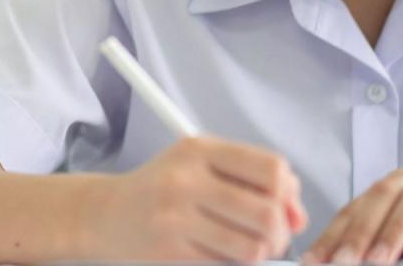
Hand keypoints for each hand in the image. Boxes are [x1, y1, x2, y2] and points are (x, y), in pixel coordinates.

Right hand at [87, 136, 308, 261]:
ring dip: (262, 253)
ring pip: (252, 247)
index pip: (270, 168)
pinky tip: (225, 254)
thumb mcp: (201, 164)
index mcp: (200, 149)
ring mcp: (176, 218)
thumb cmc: (162, 187)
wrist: (104, 214)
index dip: (290, 194)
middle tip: (275, 237)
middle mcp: (187, 180)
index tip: (289, 209)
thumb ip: (251, 178)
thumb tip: (298, 214)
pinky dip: (236, 264)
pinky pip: (226, 265)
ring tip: (252, 248)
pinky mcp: (170, 251)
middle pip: (266, 212)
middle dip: (282, 232)